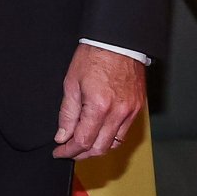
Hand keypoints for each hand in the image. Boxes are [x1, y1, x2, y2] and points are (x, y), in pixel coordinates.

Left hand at [53, 45, 144, 159]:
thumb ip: (67, 114)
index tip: (59, 151)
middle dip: (81, 154)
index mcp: (99, 106)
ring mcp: (130, 111)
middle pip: (99, 148)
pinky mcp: (137, 108)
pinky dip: (110, 137)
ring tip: (84, 144)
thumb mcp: (72, 83)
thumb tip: (62, 135)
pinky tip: (100, 132)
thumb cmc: (95, 55)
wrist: (118, 41)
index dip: (68, 151)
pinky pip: (124, 132)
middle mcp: (118, 112)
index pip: (82, 141)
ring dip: (97, 148)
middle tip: (69, 150)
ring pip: (114, 144)